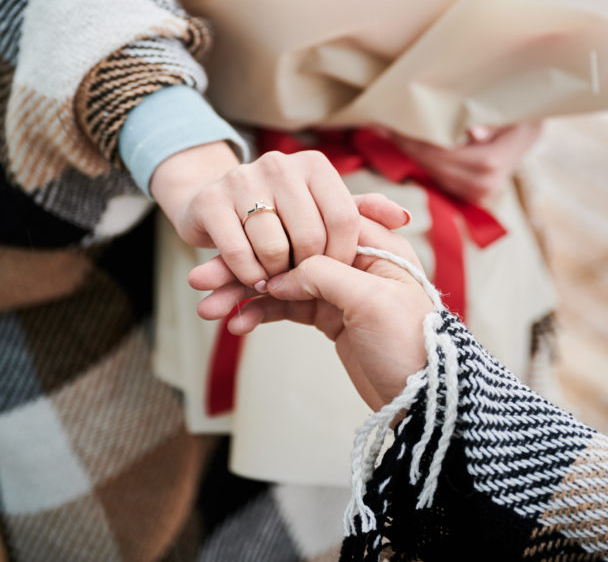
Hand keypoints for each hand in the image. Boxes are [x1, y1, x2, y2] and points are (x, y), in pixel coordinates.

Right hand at [151, 141, 409, 288]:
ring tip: (275, 283)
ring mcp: (241, 180)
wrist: (211, 209)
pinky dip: (246, 278)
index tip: (335, 273)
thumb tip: (403, 217)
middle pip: (310, 236)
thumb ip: (363, 212)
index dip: (343, 254)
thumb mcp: (324, 210)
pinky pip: (237, 254)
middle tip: (302, 283)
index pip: (344, 217)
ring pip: (273, 249)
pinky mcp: (210, 203)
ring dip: (276, 278)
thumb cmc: (280, 216)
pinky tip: (251, 284)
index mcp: (314, 165)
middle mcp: (279, 165)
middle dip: (309, 271)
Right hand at [191, 215, 432, 410]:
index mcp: (372, 244)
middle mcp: (351, 261)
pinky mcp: (326, 317)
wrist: (424, 400)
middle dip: (244, 267)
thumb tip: (282, 272)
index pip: (312, 224)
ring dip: (243, 293)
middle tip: (200, 279)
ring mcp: (336, 290)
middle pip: (288, 253)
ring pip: (280, 282)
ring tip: (207, 307)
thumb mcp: (372, 301)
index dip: (273, 234)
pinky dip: (259, 314)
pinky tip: (235, 323)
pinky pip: (284, 308)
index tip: (236, 249)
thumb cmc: (410, 344)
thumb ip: (325, 274)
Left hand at [390, 122, 541, 201]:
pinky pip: (438, 176)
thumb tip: (474, 132)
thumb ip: (491, 120)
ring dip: (410, 152)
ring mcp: (476, 193)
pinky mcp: (470, 194)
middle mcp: (482, 185)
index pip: (440, 154)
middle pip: (431, 164)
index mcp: (491, 163)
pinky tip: (405, 141)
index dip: (413, 139)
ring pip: (431, 172)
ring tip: (388, 130)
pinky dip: (422, 159)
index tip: (390, 122)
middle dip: (405, 144)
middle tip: (381, 124)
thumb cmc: (519, 113)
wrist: (531, 132)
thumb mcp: (510, 109)